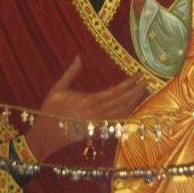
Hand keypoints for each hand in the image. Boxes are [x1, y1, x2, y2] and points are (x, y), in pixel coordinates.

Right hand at [25, 56, 145, 161]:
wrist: (45, 136)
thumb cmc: (50, 110)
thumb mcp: (58, 88)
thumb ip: (70, 73)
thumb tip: (78, 56)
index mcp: (87, 101)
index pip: (115, 92)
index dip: (129, 83)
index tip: (139, 74)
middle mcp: (96, 114)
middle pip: (122, 102)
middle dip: (136, 91)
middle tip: (147, 81)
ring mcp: (97, 124)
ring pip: (122, 113)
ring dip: (134, 102)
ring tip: (144, 91)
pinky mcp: (96, 131)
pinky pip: (116, 123)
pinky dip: (127, 115)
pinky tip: (133, 108)